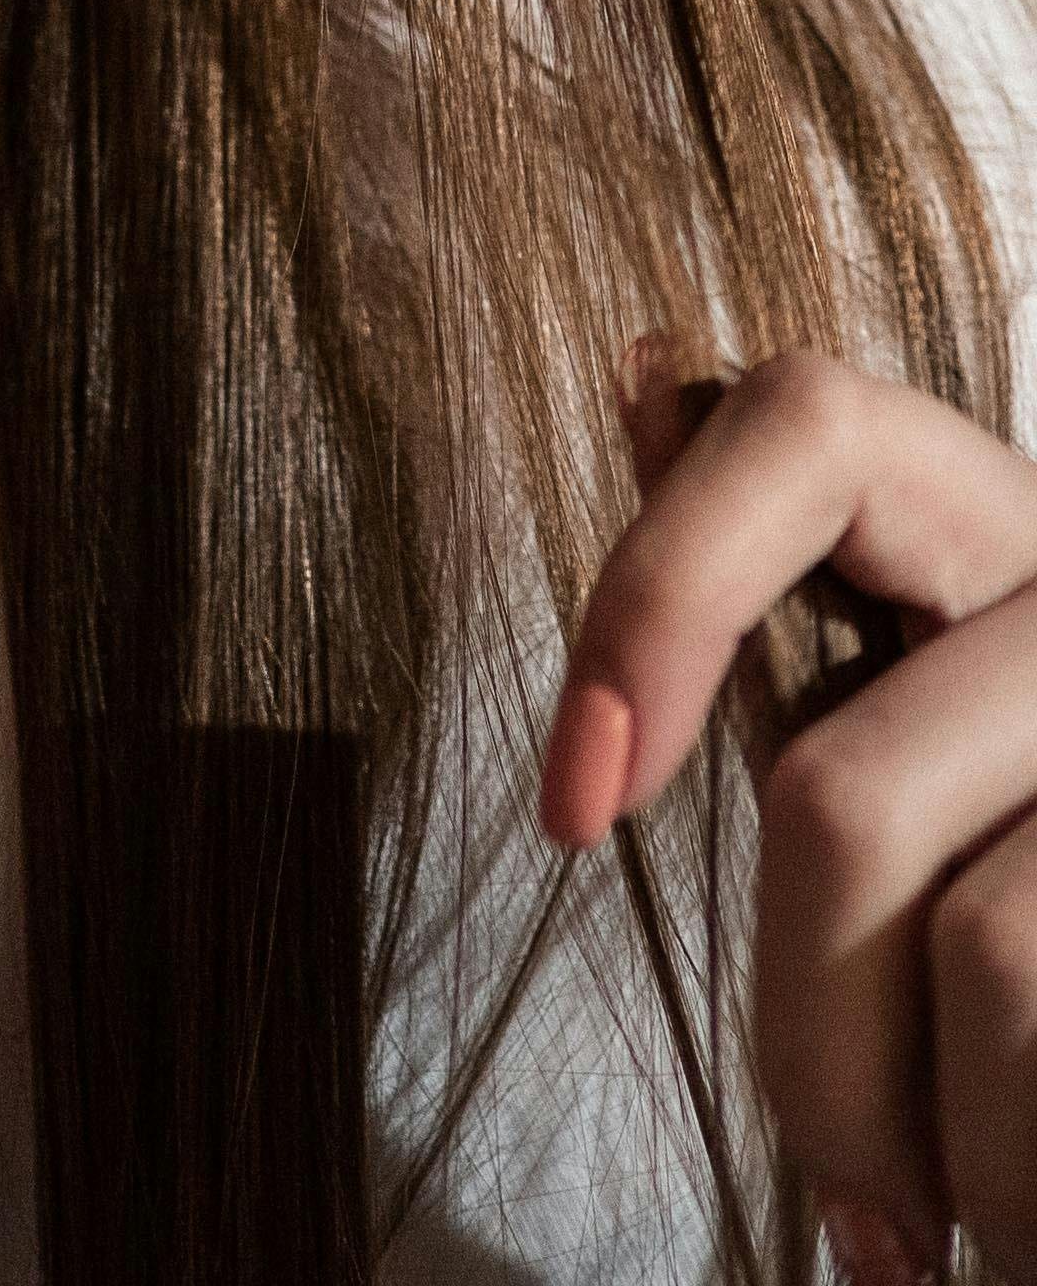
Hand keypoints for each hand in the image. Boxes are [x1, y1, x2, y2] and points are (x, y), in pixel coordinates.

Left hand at [544, 338, 1036, 1274]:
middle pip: (847, 799)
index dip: (660, 588)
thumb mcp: (925, 673)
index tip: (577, 813)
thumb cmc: (1016, 829)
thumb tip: (642, 370)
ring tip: (941, 1223)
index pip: (809, 424)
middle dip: (810, 1040)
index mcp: (991, 518)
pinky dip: (1015, 1175)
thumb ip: (780, 564)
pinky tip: (1008, 1221)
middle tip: (841, 1196)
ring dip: (935, 1140)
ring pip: (992, 958)